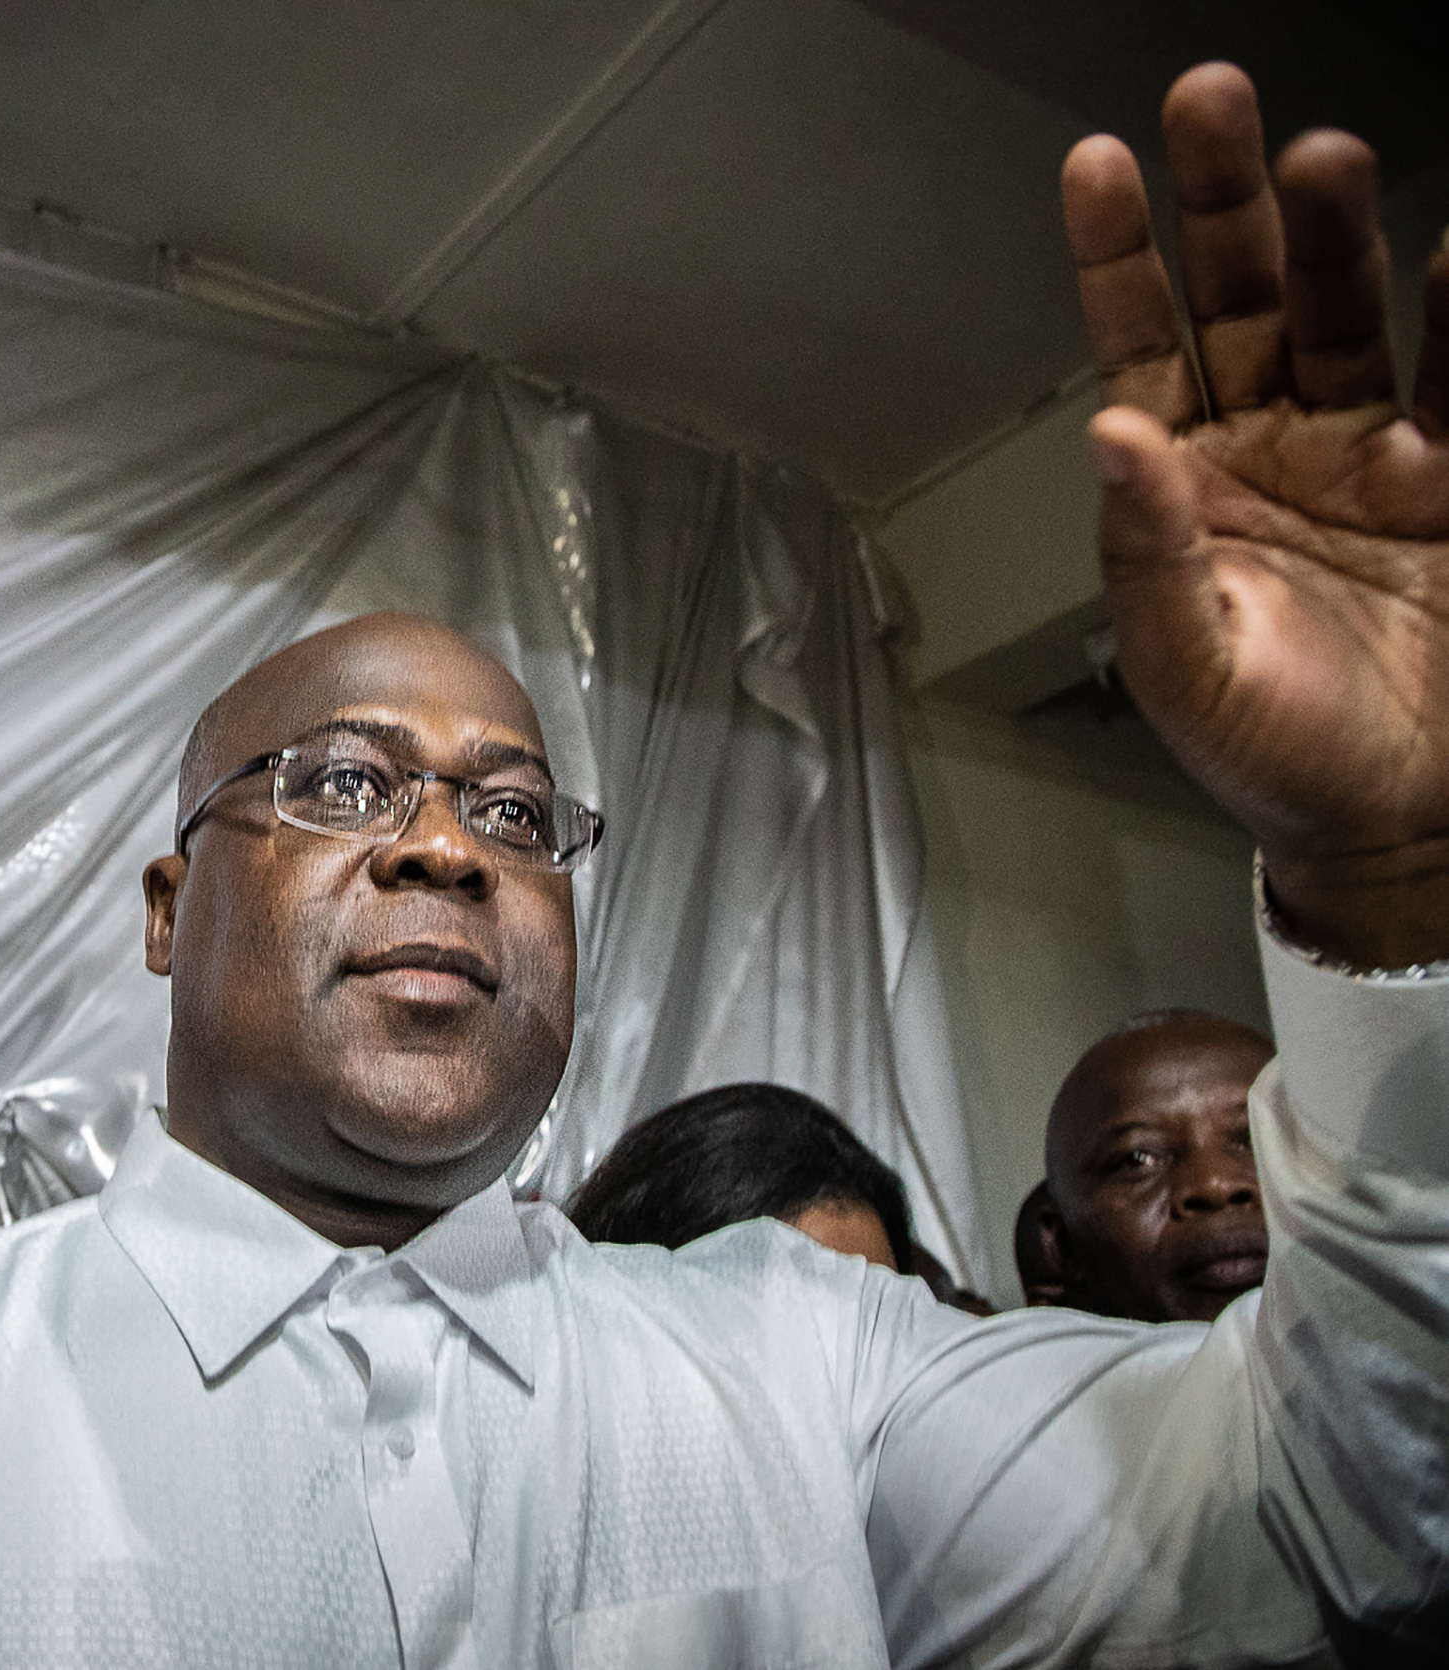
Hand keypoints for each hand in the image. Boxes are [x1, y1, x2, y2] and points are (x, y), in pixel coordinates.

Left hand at [1062, 63, 1448, 967]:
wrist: (1395, 824)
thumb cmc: (1269, 754)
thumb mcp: (1186, 663)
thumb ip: (1146, 552)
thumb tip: (1109, 436)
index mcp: (1179, 487)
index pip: (1137, 344)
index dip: (1118, 256)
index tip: (1098, 164)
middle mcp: (1269, 448)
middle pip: (1243, 297)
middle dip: (1229, 202)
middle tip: (1213, 102)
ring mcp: (1367, 454)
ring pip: (1345, 314)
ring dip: (1335, 233)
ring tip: (1325, 154)